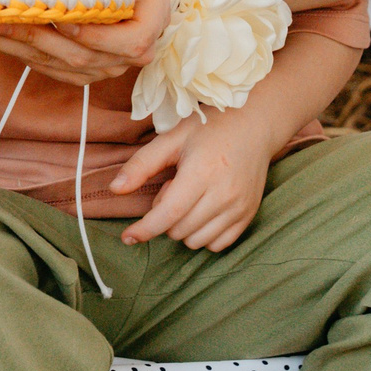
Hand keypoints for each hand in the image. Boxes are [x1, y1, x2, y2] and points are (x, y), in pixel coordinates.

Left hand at [0, 0, 171, 82]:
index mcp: (148, 25)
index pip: (129, 43)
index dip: (97, 37)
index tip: (65, 21)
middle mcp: (124, 54)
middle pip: (81, 57)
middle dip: (37, 39)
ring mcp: (99, 66)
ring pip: (55, 64)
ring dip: (13, 46)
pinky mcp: (73, 70)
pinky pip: (42, 66)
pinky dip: (10, 50)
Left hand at [111, 111, 272, 250]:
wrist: (255, 126)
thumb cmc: (209, 129)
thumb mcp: (171, 139)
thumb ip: (141, 164)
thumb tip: (115, 189)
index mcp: (202, 173)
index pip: (169, 214)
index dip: (145, 229)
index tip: (128, 237)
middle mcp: (224, 194)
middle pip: (179, 230)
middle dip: (164, 216)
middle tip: (174, 187)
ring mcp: (239, 208)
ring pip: (196, 241)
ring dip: (182, 227)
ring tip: (191, 196)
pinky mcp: (249, 215)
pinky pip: (218, 244)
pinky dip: (203, 235)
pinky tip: (203, 211)